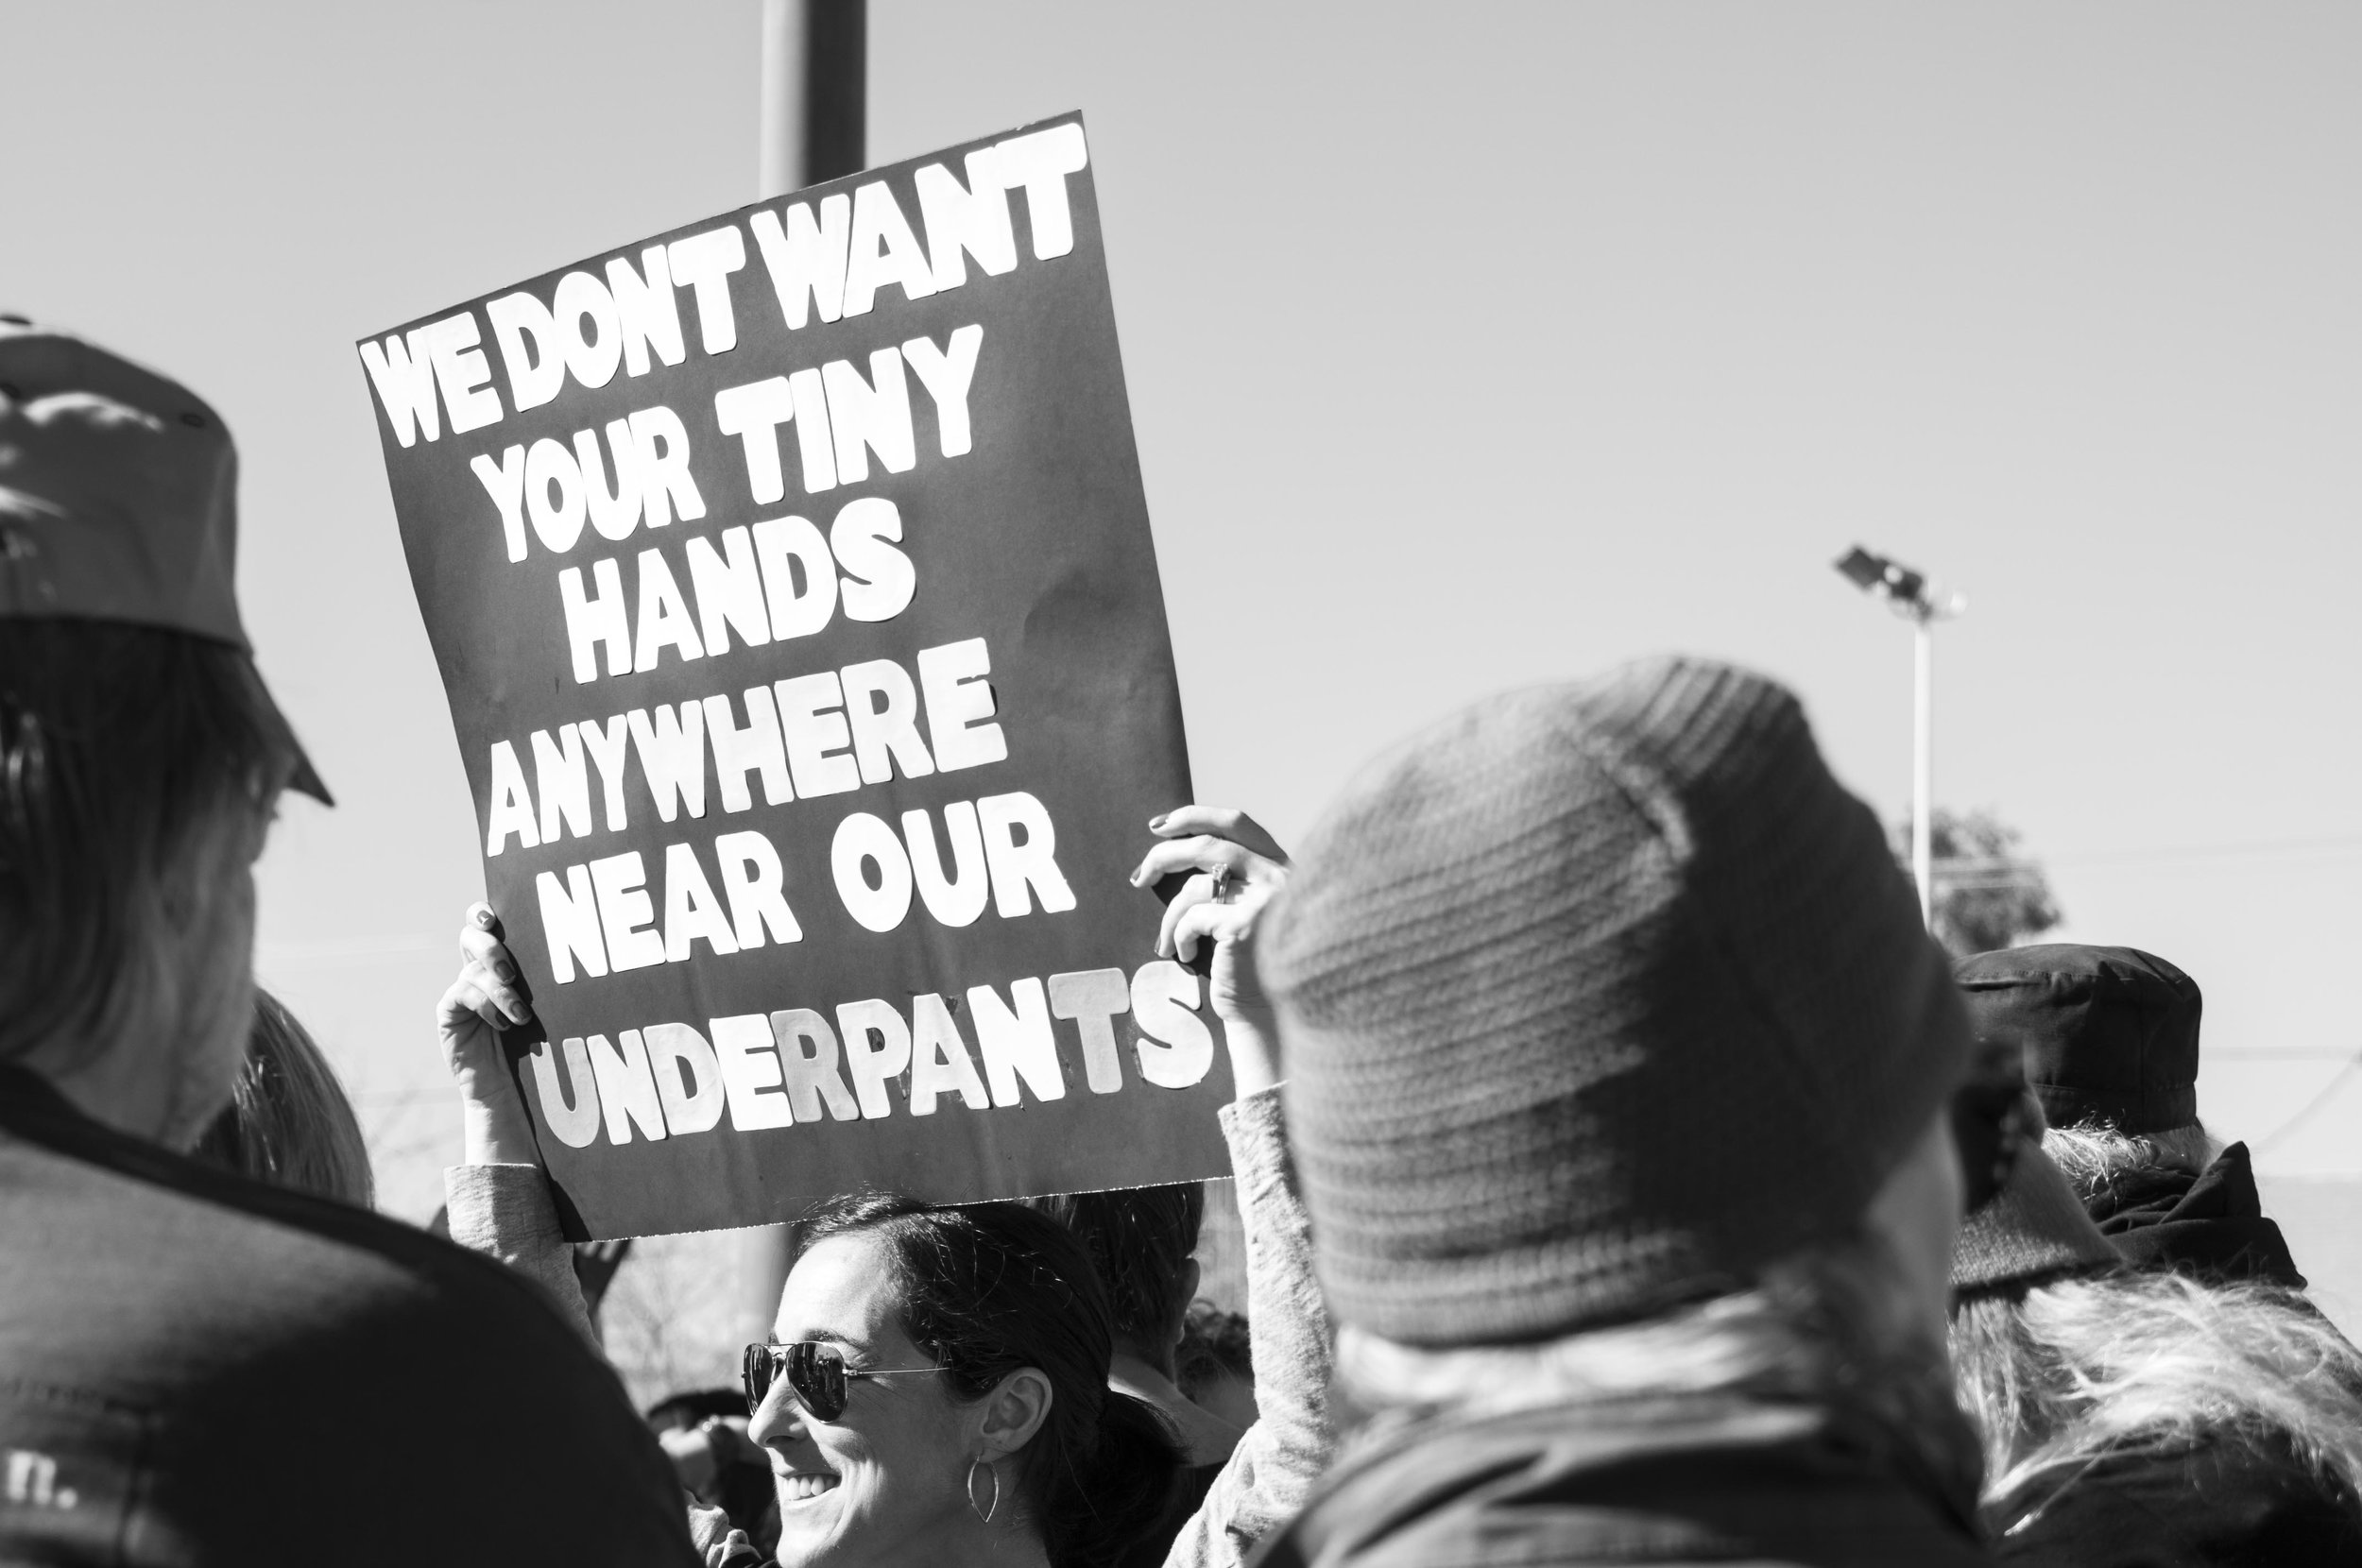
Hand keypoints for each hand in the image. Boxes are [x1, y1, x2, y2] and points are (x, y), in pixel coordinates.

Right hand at [435, 902, 540, 1165]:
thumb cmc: (542, 1041)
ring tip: (522, 1013)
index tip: (493, 914)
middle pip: (472, 936)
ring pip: (473, 969)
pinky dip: (486, 1006)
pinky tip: (505, 1024)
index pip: (485, 922)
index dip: (482, 911)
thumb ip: (549, 977)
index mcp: (500, 959)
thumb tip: (590, 953)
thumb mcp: (549, 1003)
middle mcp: (478, 969)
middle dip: (491, 947)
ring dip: (500, 989)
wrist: (516, 1088)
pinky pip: (461, 995)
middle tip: (512, 972)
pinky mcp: (449, 1014)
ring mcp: (461, 990)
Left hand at [1130, 806, 1288, 1095]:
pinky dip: (1177, 936)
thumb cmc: (1249, 964)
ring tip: (1162, 942)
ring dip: (1168, 914)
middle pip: (1210, 845)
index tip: (1159, 826)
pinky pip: (1192, 917)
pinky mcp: (1246, 926)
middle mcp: (1279, 876)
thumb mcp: (1245, 910)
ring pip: (1196, 886)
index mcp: (1281, 866)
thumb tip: (1173, 846)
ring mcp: (1265, 900)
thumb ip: (1230, 877)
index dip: (1195, 816)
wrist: (1267, 1014)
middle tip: (1139, 876)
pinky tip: (1181, 956)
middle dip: (1166, 855)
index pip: (1238, 823)